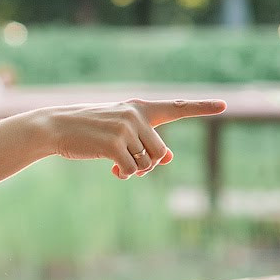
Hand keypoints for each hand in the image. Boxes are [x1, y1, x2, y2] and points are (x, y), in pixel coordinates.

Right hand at [40, 98, 226, 179]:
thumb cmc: (87, 130)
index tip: (224, 105)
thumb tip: (169, 159)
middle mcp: (135, 116)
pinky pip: (132, 169)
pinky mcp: (113, 145)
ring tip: (118, 168)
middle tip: (131, 168)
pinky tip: (112, 172)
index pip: (176, 108)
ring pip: (148, 163)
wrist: (55, 127)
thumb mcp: (118, 131)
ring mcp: (125, 129)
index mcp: (139, 108)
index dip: (201, 107)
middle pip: (161, 152)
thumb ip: (144, 140)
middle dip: (149, 165)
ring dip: (136, 171)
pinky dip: (125, 175)